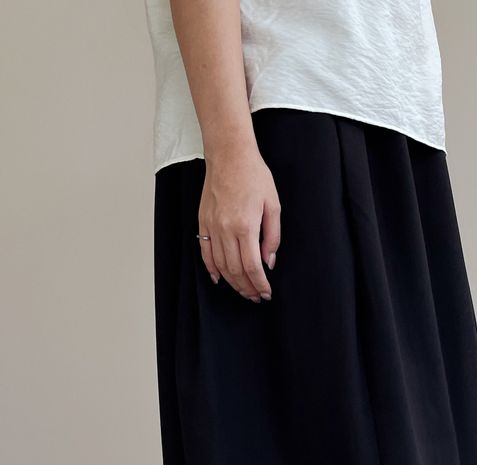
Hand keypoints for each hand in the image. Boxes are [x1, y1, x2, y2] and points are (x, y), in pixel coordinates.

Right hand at [197, 143, 280, 301]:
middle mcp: (226, 229)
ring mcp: (212, 226)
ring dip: (232, 282)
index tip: (266, 293)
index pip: (252, 266)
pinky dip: (212, 268)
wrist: (229, 155)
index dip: (259, 284)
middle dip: (247, 287)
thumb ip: (273, 237)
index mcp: (245, 226)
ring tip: (243, 290)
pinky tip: (220, 279)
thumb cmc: (254, 176)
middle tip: (256, 296)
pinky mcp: (203, 221)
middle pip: (235, 270)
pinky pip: (205, 251)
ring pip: (220, 265)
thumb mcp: (273, 205)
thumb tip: (269, 261)